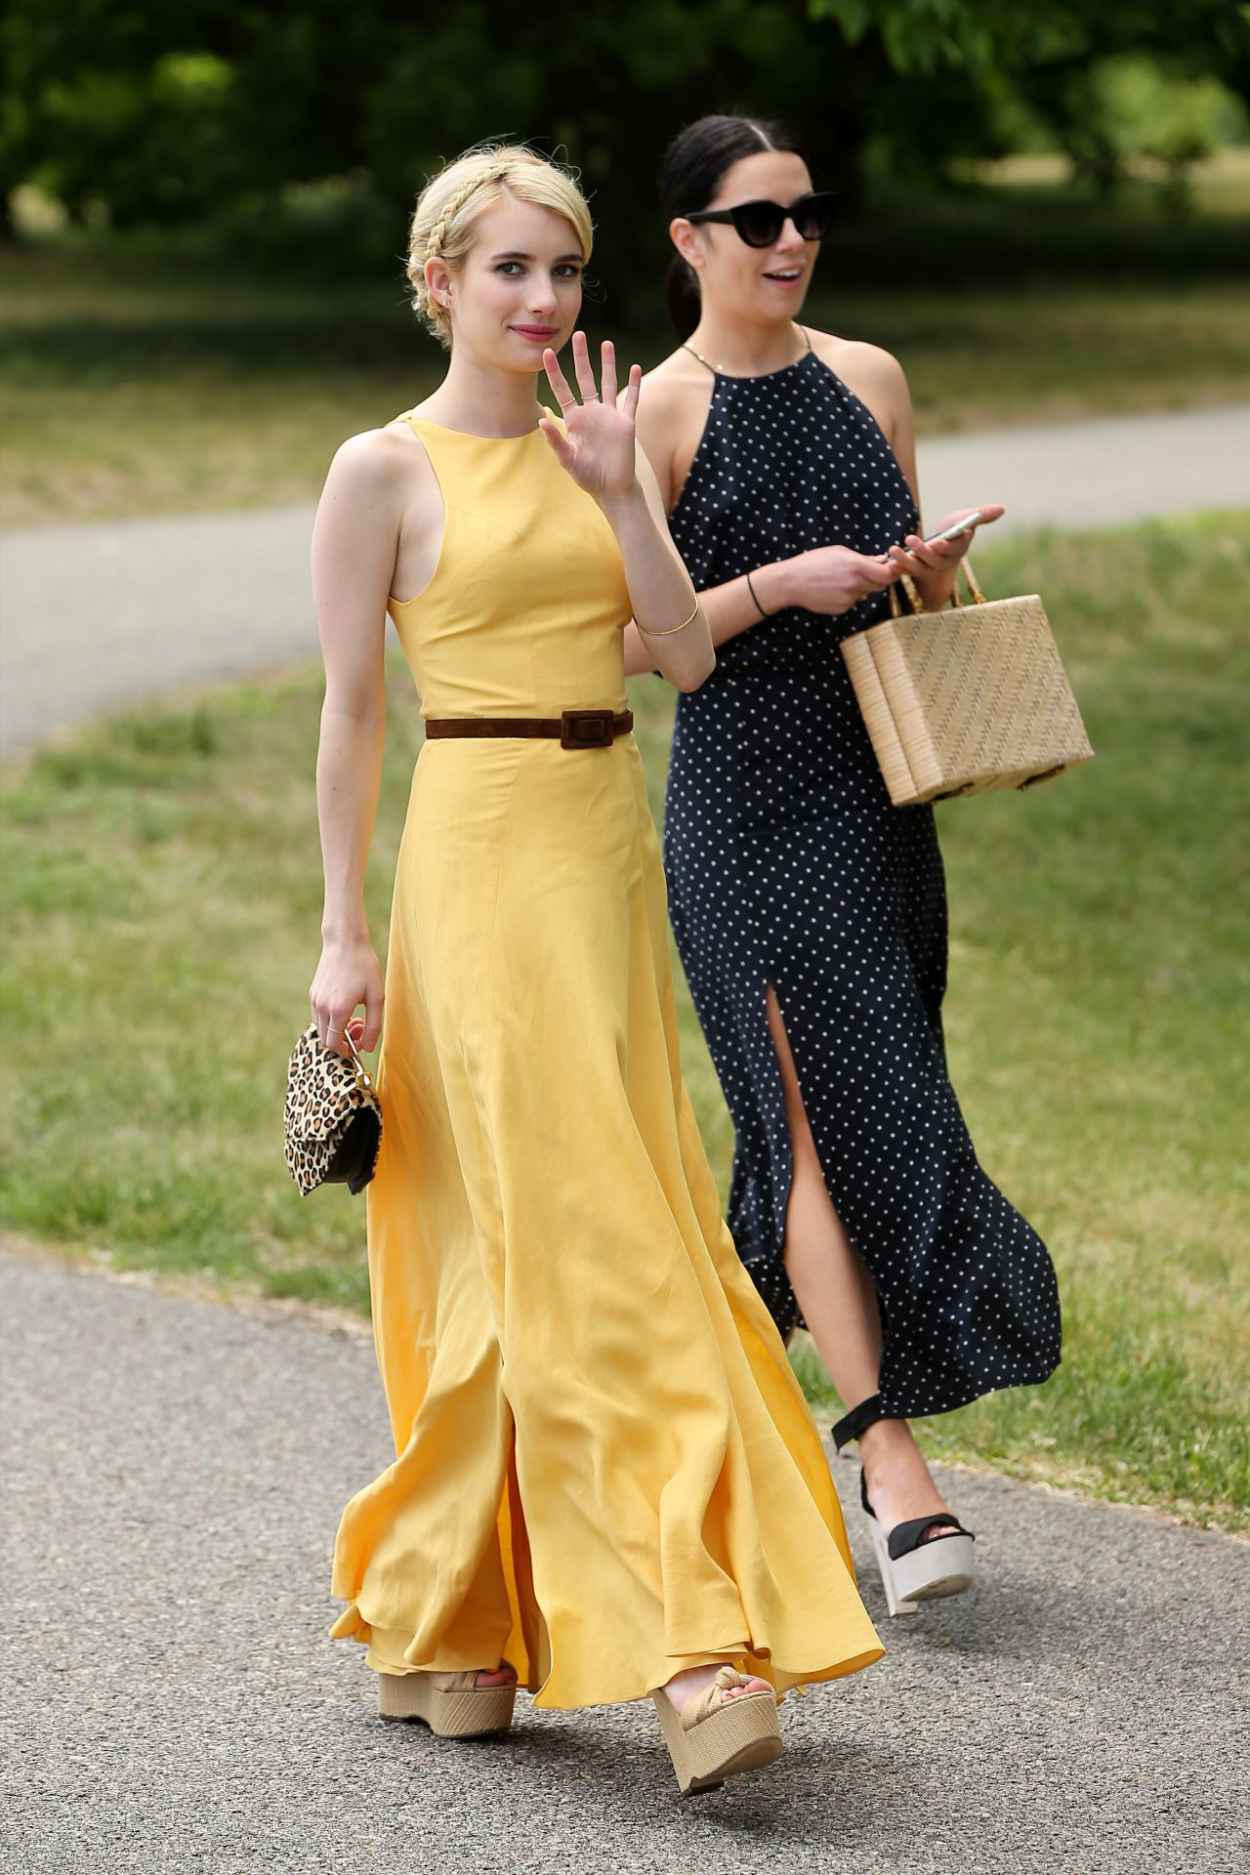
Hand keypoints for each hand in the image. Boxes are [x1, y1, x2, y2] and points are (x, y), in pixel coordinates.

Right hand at [309, 938, 383, 1056]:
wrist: (345, 942)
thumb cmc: (364, 967)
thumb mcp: (377, 997)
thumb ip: (374, 1026)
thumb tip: (368, 1048)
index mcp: (339, 1010)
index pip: (335, 1045)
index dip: (348, 1050)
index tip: (360, 1043)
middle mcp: (322, 1007)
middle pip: (326, 1041)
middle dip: (343, 1042)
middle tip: (360, 1027)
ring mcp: (315, 1000)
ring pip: (321, 1029)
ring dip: (336, 1031)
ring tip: (355, 1017)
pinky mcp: (313, 993)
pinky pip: (318, 1017)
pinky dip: (330, 1020)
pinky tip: (345, 1007)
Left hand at [539, 331, 641, 499]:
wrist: (612, 489)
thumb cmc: (588, 476)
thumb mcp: (567, 460)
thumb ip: (556, 440)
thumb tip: (541, 420)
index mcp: (574, 420)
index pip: (562, 390)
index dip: (555, 372)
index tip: (546, 352)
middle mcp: (591, 413)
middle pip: (585, 378)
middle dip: (581, 357)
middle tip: (578, 335)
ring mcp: (609, 416)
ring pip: (608, 383)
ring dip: (607, 364)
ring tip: (605, 343)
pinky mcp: (626, 423)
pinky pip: (631, 400)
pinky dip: (634, 384)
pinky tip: (634, 367)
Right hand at [780, 545, 902, 616]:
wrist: (791, 582)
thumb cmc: (813, 562)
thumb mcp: (839, 552)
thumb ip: (863, 558)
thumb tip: (882, 559)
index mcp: (856, 566)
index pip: (887, 574)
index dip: (892, 572)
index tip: (891, 568)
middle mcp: (854, 584)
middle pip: (880, 585)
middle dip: (878, 579)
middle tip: (868, 571)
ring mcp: (848, 599)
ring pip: (865, 593)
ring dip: (861, 587)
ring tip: (840, 579)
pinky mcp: (842, 609)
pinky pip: (853, 601)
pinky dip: (848, 595)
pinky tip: (832, 589)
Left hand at [884, 504, 1004, 584]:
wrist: (938, 547)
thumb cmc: (954, 530)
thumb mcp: (967, 520)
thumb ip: (981, 515)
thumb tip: (1002, 508)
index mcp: (958, 549)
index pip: (958, 547)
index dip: (955, 542)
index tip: (955, 533)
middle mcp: (944, 561)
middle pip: (936, 559)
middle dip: (925, 551)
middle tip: (913, 540)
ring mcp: (927, 567)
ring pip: (917, 566)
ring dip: (905, 559)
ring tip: (893, 549)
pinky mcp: (912, 570)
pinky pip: (904, 571)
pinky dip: (895, 567)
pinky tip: (886, 560)